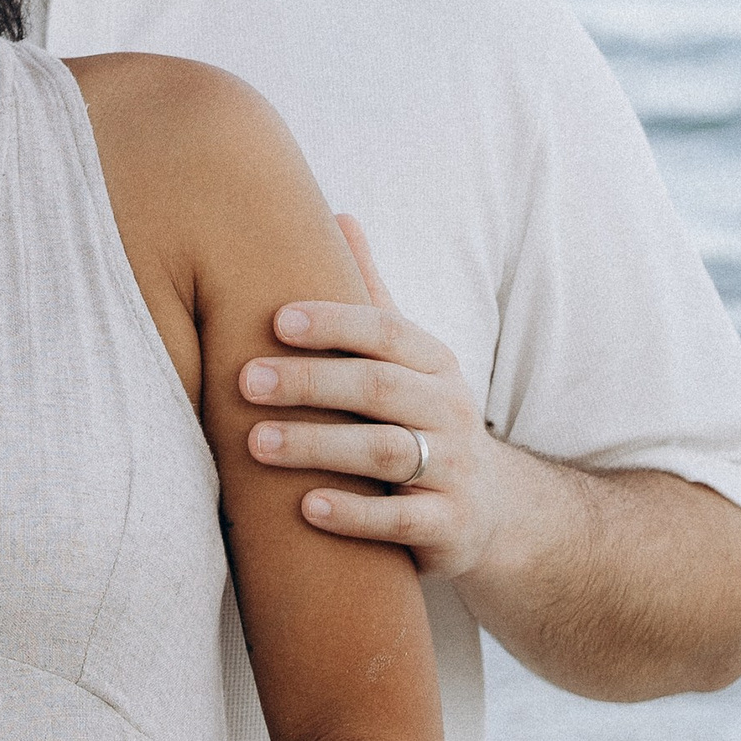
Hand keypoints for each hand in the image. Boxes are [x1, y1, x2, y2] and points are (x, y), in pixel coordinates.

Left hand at [236, 217, 508, 586]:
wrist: (495, 512)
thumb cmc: (425, 420)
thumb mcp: (410, 359)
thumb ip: (371, 295)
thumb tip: (339, 214)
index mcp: (434, 362)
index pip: (386, 332)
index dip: (334, 322)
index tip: (276, 319)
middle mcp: (450, 409)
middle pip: (380, 387)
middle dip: (310, 382)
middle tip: (245, 381)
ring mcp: (454, 469)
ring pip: (385, 451)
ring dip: (317, 445)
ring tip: (255, 443)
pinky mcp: (450, 526)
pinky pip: (401, 520)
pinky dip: (354, 514)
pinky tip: (306, 507)